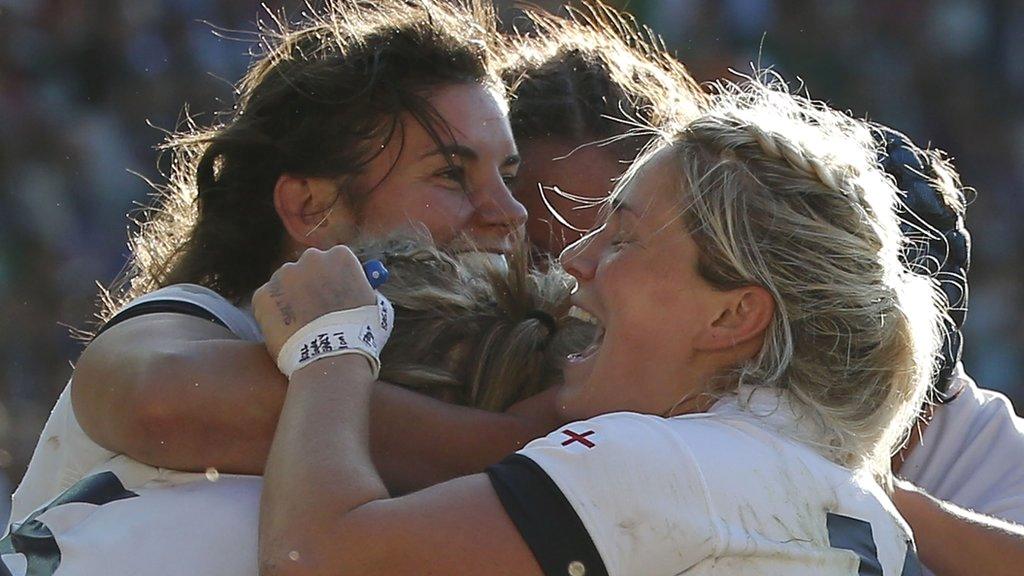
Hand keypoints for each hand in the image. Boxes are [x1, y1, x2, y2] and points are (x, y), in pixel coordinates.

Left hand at [253, 245, 375, 359]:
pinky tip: (287, 333)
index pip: (335, 260)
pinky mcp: (262, 295)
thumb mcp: (376, 305)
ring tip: (302, 327)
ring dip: (291, 299)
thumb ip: (363, 289)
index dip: (335, 278)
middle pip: (308, 267)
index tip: (335, 294)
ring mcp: (283, 275)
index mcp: (340, 256)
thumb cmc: (361, 336)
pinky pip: (268, 302)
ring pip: (285, 284)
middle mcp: (310, 258)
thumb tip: (356, 288)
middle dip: (310, 284)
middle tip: (315, 310)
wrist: (332, 359)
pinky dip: (274, 315)